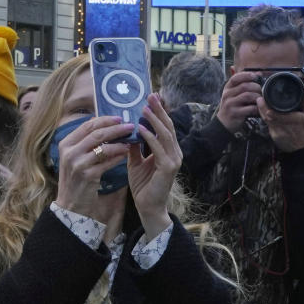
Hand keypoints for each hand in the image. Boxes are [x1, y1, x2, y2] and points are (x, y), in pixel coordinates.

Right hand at [53, 116, 133, 223]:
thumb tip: (103, 124)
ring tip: (131, 140)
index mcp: (65, 144)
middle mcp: (69, 152)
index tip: (119, 118)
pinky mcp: (88, 175)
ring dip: (120, 142)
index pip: (87, 125)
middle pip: (96, 133)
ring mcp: (78, 164)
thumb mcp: (75, 158)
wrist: (71, 204)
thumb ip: (85, 142)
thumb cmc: (76, 179)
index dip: (104, 120)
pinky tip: (126, 153)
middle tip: (130, 126)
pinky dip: (118, 156)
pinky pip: (107, 162)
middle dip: (116, 128)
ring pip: (103, 147)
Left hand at [128, 94, 181, 239]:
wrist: (147, 207)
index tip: (151, 98)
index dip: (159, 112)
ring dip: (154, 121)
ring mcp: (174, 160)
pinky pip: (159, 149)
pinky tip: (141, 129)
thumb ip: (134, 147)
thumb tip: (129, 130)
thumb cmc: (143, 185)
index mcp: (168, 150)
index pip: (165, 126)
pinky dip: (150, 137)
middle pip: (168, 126)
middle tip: (151, 96)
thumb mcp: (135, 162)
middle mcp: (175, 153)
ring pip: (165, 135)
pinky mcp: (169, 168)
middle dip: (159, 110)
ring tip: (144, 109)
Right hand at [215, 72, 261, 133]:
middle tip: (262, 91)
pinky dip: (257, 108)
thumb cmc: (232, 106)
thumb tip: (258, 73)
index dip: (247, 75)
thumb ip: (244, 83)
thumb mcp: (234, 93)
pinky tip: (258, 108)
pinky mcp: (235, 113)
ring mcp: (230, 104)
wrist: (224, 122)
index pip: (236, 77)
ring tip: (261, 100)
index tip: (256, 76)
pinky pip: (250, 108)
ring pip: (248, 96)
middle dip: (256, 87)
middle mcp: (227, 95)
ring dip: (257, 97)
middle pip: (244, 86)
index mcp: (227, 88)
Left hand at [258, 88, 303, 152]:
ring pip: (266, 121)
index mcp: (296, 120)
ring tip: (259, 102)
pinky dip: (264, 117)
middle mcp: (286, 127)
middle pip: (269, 117)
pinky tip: (262, 111)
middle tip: (259, 99)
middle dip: (262, 107)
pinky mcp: (273, 135)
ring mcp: (278, 132)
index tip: (263, 99)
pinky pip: (266, 125)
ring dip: (261, 111)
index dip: (268, 109)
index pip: (278, 115)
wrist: (300, 147)